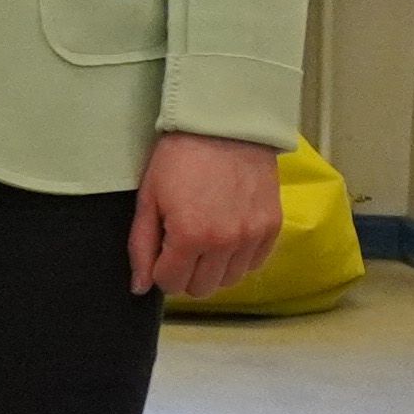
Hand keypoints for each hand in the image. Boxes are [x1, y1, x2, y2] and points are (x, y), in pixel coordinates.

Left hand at [125, 132, 283, 300]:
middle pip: (201, 288)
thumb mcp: (149, 198)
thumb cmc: (180, 157)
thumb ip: (141, 246)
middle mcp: (225, 243)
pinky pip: (254, 264)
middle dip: (186, 272)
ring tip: (207, 236)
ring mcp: (252, 236)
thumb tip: (140, 286)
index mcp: (189, 236)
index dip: (162, 269)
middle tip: (183, 243)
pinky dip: (240, 257)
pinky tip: (229, 233)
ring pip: (229, 280)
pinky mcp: (272, 227)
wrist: (225, 125)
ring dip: (214, 267)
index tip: (163, 249)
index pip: (171, 283)